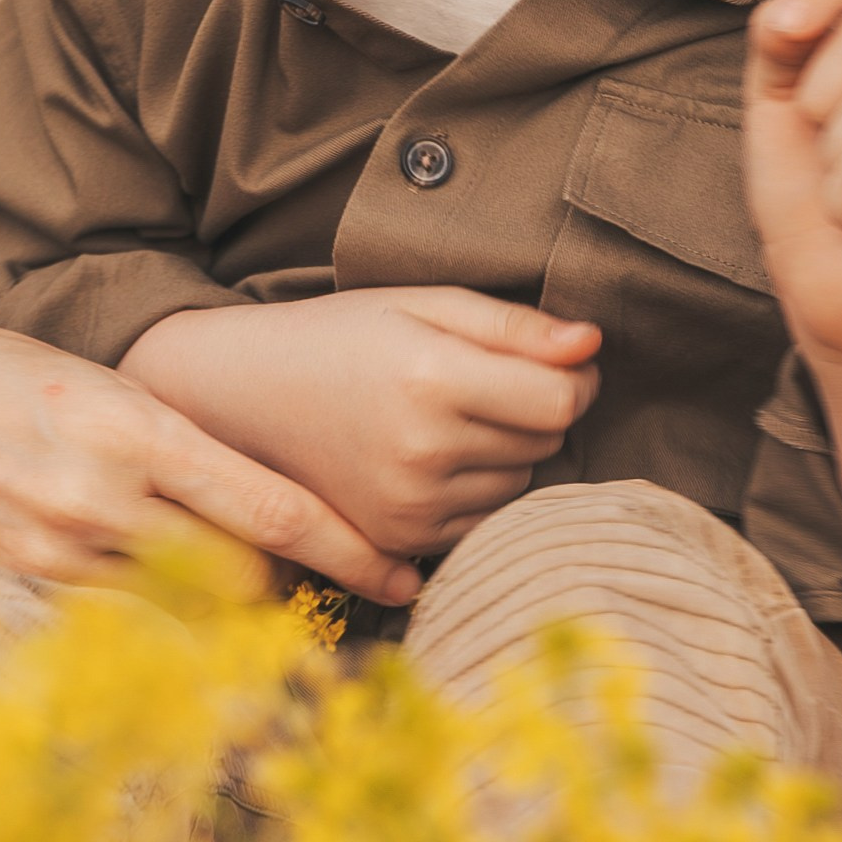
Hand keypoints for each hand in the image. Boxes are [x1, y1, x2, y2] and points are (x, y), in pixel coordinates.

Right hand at [0, 317, 422, 605]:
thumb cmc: (9, 375)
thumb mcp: (108, 386)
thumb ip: (180, 447)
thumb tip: (262, 510)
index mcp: (140, 429)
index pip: (275, 510)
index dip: (351, 552)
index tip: (404, 573)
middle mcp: (105, 496)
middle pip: (240, 579)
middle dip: (281, 587)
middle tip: (305, 581)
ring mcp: (55, 550)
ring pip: (178, 614)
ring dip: (213, 610)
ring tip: (220, 590)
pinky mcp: (12, 588)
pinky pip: (108, 626)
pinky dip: (140, 621)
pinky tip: (139, 599)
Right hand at [120, 288, 600, 558]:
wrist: (248, 394)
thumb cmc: (343, 333)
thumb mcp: (423, 302)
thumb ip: (514, 324)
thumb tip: (593, 344)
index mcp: (431, 379)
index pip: (561, 401)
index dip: (574, 378)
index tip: (559, 361)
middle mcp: (421, 452)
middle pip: (546, 444)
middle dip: (536, 410)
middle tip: (484, 380)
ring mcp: (407, 506)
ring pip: (519, 484)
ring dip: (508, 452)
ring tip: (450, 414)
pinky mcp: (396, 540)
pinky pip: (482, 520)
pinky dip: (476, 489)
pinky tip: (434, 453)